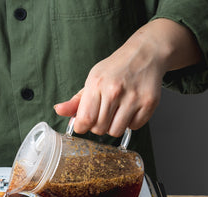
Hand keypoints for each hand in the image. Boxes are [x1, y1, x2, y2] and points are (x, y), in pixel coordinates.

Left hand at [54, 18, 201, 136]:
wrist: (145, 54)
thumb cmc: (114, 70)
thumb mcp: (92, 81)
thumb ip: (75, 101)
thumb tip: (58, 110)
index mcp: (96, 85)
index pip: (85, 120)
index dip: (82, 127)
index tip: (84, 123)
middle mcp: (114, 91)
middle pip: (99, 129)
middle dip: (98, 126)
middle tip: (103, 114)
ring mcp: (133, 97)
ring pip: (115, 131)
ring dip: (114, 126)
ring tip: (116, 112)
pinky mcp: (149, 103)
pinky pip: (134, 127)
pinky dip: (131, 123)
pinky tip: (130, 109)